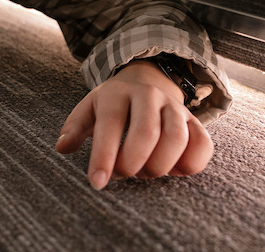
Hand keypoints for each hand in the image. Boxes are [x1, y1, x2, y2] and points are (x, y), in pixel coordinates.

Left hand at [55, 59, 213, 189]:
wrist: (146, 81)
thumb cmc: (113, 103)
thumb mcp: (90, 108)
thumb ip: (75, 127)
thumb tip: (62, 148)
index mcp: (117, 93)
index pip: (110, 124)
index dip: (103, 156)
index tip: (97, 183)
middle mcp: (148, 96)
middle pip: (146, 133)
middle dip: (133, 163)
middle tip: (125, 174)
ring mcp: (174, 107)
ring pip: (177, 138)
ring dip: (160, 165)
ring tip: (146, 172)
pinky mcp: (195, 121)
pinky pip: (203, 145)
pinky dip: (189, 165)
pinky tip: (172, 170)